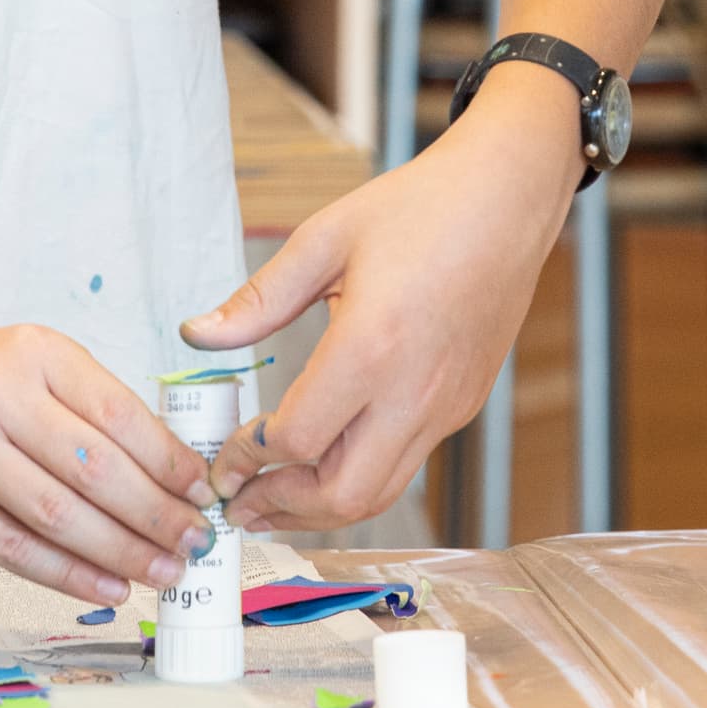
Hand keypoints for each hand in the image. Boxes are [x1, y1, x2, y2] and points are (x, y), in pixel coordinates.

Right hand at [0, 318, 214, 605]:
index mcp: (35, 352)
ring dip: (121, 552)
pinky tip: (109, 585)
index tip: (202, 492)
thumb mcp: (32, 361)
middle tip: (196, 543)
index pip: (119, 414)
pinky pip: (13, 548)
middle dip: (156, 515)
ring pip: (58, 515)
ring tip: (165, 572)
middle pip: (95, 470)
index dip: (169, 461)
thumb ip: (91, 408)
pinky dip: (69, 573)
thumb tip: (169, 477)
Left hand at [175, 67, 583, 531]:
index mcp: (372, 346)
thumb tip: (198, 335)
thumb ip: (259, 299)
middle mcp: (414, 391)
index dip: (248, 461)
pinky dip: (360, 479)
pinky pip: (406, 463)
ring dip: (320, 506)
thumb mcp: (325, 239)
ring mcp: (445, 406)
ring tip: (275, 496)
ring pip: (379, 493)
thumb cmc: (421, 208)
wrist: (508, 199)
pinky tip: (328, 458)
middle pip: (342, 494)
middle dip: (282, 508)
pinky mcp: (463, 406)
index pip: (298, 440)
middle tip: (240, 504)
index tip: (222, 461)